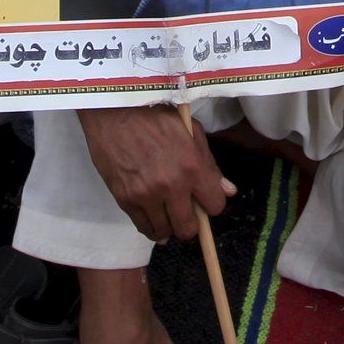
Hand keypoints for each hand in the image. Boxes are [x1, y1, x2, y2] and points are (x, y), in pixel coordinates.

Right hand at [78, 104, 232, 244]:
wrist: (114, 111)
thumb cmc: (155, 116)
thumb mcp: (191, 131)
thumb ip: (210, 165)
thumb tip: (228, 191)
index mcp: (192, 166)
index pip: (214, 206)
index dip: (212, 203)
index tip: (205, 199)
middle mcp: (171, 186)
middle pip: (189, 228)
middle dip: (191, 223)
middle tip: (186, 212)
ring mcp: (147, 195)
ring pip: (165, 232)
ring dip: (170, 226)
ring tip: (168, 214)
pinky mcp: (125, 199)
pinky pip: (143, 227)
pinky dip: (151, 227)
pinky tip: (154, 218)